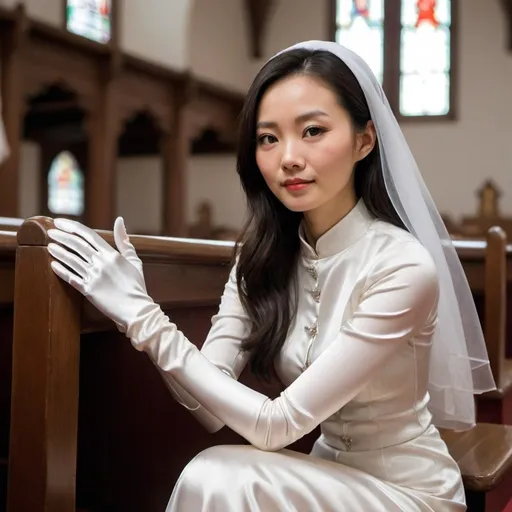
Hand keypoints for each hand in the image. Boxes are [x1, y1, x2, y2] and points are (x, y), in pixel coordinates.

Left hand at [48, 217, 152, 331]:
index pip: (89, 235)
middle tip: (51, 232)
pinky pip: (71, 278)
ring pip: (71, 260)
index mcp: (112, 255)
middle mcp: (101, 263)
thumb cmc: (136, 285)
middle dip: (62, 236)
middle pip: (77, 245)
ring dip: (59, 252)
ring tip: (50, 246)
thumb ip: (124, 241)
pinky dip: (61, 270)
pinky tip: (53, 264)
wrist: (136, 309)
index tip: (60, 222)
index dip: (72, 227)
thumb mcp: (134, 260)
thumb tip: (119, 221)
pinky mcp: (88, 290)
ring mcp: (94, 277)